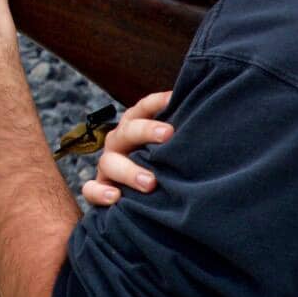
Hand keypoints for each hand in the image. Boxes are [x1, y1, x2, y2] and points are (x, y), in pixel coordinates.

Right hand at [81, 91, 173, 205]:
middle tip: (168, 135)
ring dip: (129, 171)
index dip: (155, 102)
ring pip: (109, 162)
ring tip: (150, 183)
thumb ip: (178, 139)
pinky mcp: (100, 189)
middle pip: (126, 132)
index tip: (174, 98)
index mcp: (134, 130)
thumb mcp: (166, 149)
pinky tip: (116, 198)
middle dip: (146, 131)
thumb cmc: (161, 168)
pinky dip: (100, 193)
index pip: (141, 110)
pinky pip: (91, 189)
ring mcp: (107, 167)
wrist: (142, 197)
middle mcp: (119, 145)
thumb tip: (206, 121)